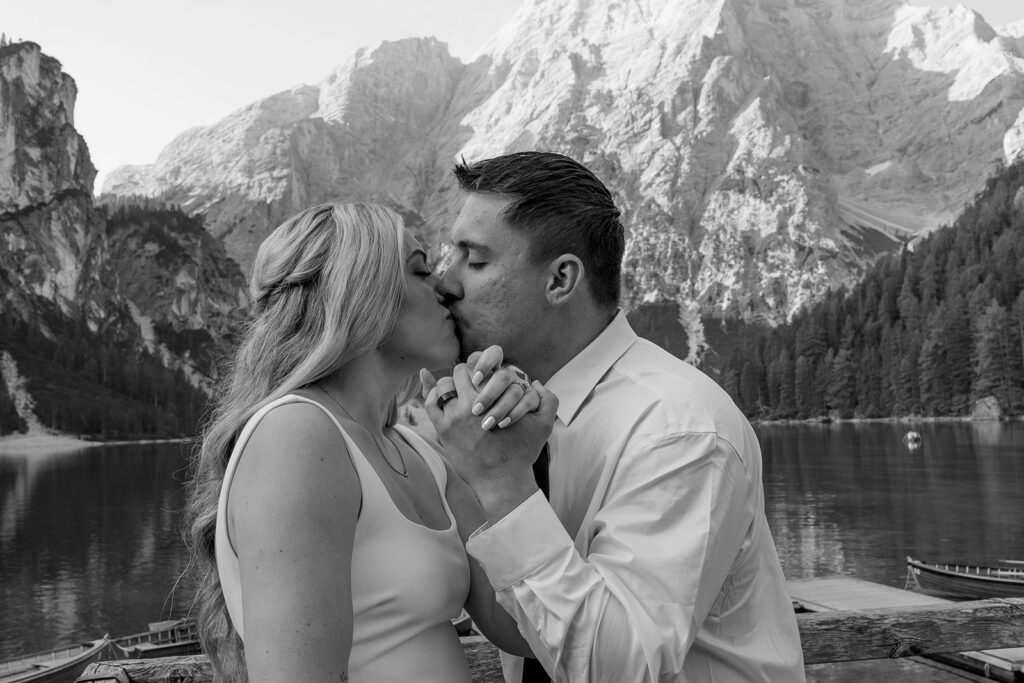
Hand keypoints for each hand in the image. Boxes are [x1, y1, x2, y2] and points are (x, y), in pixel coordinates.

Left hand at [419, 363, 557, 520]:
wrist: (502, 480)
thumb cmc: (522, 452)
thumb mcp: (543, 426)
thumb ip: (548, 400)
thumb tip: (535, 381)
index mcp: (496, 396)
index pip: (482, 364)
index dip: (481, 365)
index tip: (482, 372)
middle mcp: (473, 402)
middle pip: (460, 371)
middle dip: (464, 373)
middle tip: (468, 380)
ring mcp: (456, 416)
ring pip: (444, 385)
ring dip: (449, 384)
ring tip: (455, 390)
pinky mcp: (444, 430)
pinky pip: (431, 403)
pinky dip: (433, 395)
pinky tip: (443, 399)